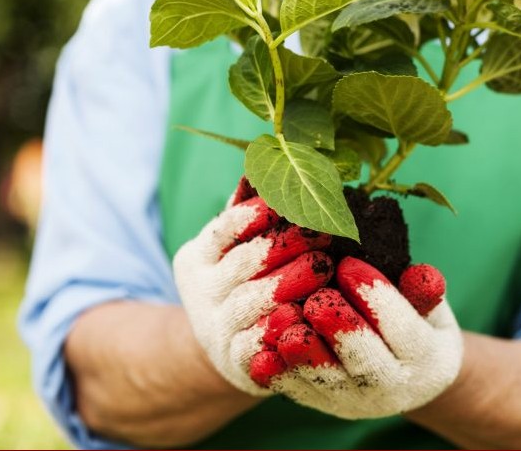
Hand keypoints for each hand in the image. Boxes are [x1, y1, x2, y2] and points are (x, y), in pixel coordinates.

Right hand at [173, 178, 332, 395]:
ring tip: (324, 267)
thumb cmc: (246, 281)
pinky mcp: (236, 363)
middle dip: (283, 246)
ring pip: (250, 302)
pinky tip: (310, 314)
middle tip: (322, 232)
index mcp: (196, 256)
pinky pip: (260, 345)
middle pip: (242, 264)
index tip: (290, 201)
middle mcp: (200, 292)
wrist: (229, 349)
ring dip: (289, 283)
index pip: (224, 229)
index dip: (256, 214)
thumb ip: (251, 212)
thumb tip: (266, 158)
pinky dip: (283, 329)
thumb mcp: (238, 246)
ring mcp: (215, 329)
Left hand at [251, 257, 463, 417]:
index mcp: (426, 360)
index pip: (402, 330)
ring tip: (284, 319)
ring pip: (327, 381)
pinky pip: (299, 392)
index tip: (350, 263)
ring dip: (303, 353)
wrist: (409, 377)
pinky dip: (279, 373)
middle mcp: (393, 389)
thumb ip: (424, 293)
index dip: (377, 297)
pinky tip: (262, 349)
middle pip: (365, 362)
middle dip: (340, 329)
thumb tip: (424, 274)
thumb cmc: (418, 325)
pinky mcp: (325, 405)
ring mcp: (356, 402)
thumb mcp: (431, 308)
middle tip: (317, 297)